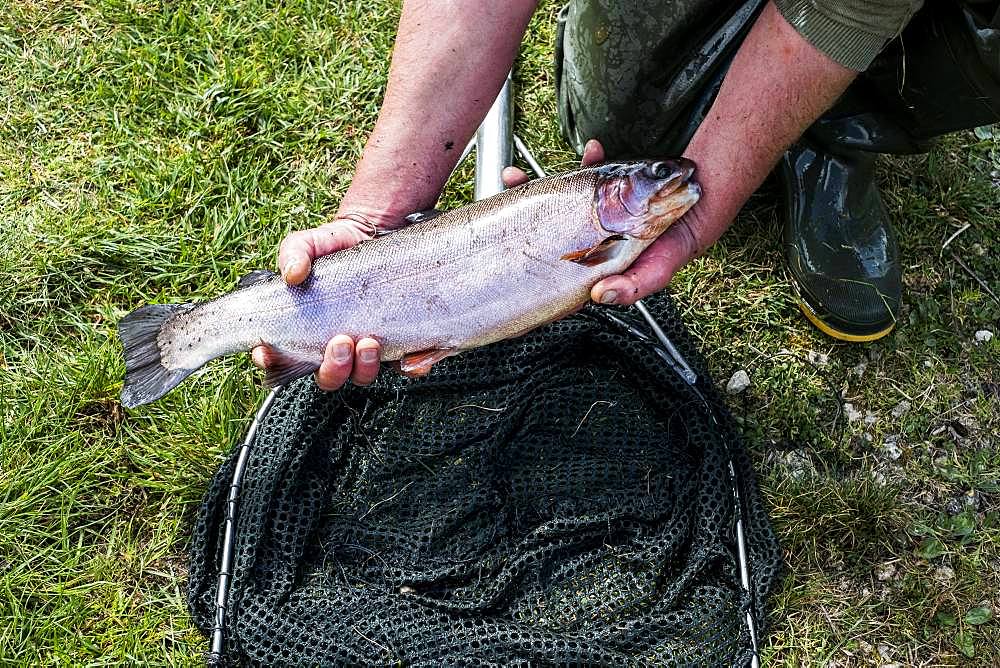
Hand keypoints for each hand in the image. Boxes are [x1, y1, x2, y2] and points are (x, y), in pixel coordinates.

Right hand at [251, 210, 410, 389]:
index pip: (283, 358)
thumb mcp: (310, 243)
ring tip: (369, 342)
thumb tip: (293, 274)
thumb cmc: (336, 245)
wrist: (378, 233)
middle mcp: (335, 345)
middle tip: (340, 343)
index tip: (269, 353)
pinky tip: (409, 357)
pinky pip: (405, 366)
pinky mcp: (399, 342)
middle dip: (332, 369)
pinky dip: (410, 366)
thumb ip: (294, 253)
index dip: (273, 362)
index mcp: (306, 330)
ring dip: (364, 368)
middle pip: (329, 377)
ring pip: (362, 375)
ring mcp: (366, 347)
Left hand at [503, 138, 704, 306]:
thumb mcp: (659, 270)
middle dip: (517, 215)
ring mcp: (593, 215)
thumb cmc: (680, 242)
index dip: (527, 271)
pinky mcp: (604, 192)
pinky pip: (585, 179)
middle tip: (505, 192)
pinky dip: (586, 163)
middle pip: (543, 235)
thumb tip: (599, 296)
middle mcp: (588, 241)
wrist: (705, 200)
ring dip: (538, 186)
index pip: (552, 277)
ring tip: (518, 174)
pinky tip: (593, 151)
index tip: (505, 252)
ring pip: (557, 205)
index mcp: (593, 267)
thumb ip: (634, 286)